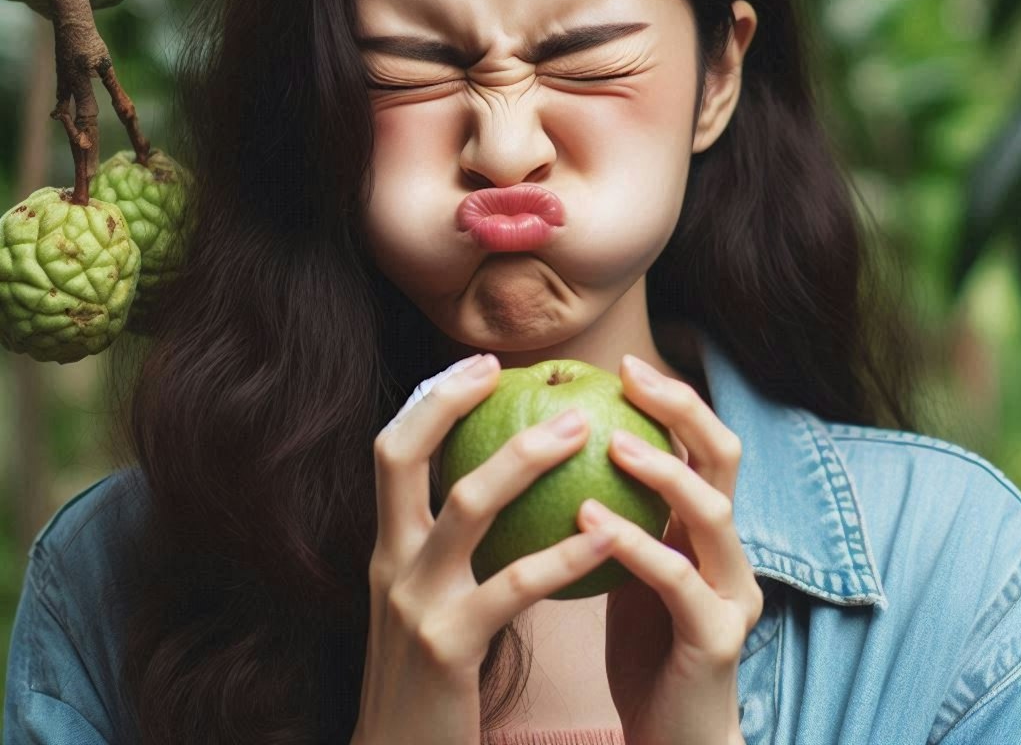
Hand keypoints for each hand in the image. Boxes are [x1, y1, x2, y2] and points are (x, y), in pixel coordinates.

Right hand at [355, 354, 613, 744]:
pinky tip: (606, 535)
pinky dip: (563, 554)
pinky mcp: (449, 649)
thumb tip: (501, 493)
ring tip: (580, 426)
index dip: (426, 401)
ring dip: (524, 457)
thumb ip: (450, 551)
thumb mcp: (426, 604)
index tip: (473, 367)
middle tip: (503, 369)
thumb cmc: (430, 681)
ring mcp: (415, 606)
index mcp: (387, 550)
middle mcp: (390, 565)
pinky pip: (514, 587)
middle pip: (401, 457)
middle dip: (449, 403)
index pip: (389, 453)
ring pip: (466, 507)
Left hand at [575, 354, 761, 744]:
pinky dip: (636, 546)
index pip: (704, 443)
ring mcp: (732, 594)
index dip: (672, 398)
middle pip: (726, 459)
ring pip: (714, 515)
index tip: (622, 365)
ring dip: (662, 473)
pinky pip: (679, 582)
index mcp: (707, 527)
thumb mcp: (627, 560)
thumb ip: (615, 508)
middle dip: (683, 409)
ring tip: (611, 444)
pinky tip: (588, 521)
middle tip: (630, 378)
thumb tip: (556, 447)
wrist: (672, 733)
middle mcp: (731, 550)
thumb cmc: (642, 639)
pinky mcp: (718, 639)